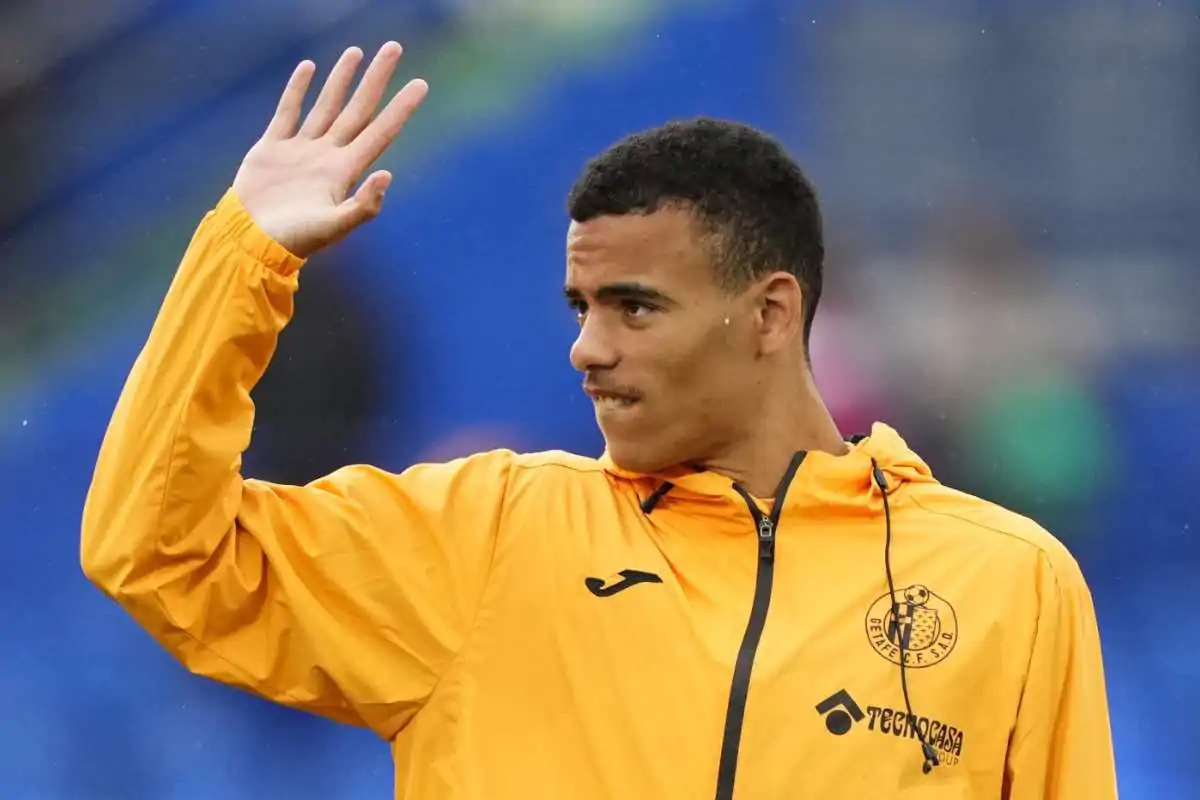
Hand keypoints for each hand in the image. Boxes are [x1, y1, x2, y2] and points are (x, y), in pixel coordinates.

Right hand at [231, 42, 427, 257]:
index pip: (381, 131)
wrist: (251, 241)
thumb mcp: (333, 227)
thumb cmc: (295, 240)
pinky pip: (288, 112)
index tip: (421, 84)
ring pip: (327, 105)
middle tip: (394, 48)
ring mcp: (301, 150)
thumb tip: (388, 175)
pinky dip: (297, 90)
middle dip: (376, 79)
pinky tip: (309, 68)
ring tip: (356, 52)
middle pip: (358, 108)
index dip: (401, 108)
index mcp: (345, 171)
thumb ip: (362, 206)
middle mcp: (328, 155)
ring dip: (341, 79)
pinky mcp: (272, 148)